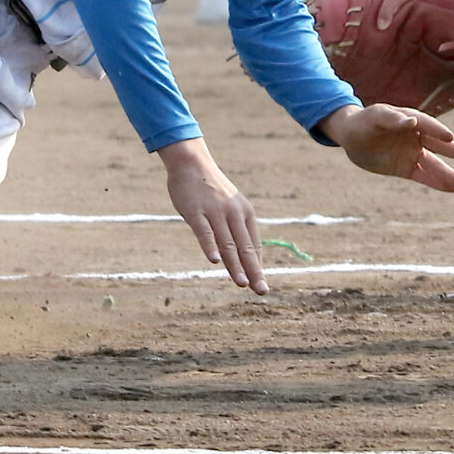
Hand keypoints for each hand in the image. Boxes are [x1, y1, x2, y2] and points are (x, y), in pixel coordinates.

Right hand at [157, 138, 267, 293]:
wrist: (192, 163)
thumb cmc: (210, 189)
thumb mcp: (229, 205)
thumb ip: (233, 227)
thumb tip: (239, 254)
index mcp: (245, 212)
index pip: (253, 244)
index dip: (257, 265)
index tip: (261, 284)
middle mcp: (234, 213)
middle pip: (244, 247)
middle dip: (254, 271)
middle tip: (261, 291)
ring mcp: (215, 212)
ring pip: (227, 244)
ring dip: (236, 265)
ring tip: (243, 283)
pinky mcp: (196, 212)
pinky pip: (204, 232)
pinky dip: (210, 247)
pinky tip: (214, 261)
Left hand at [319, 104, 453, 191]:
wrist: (352, 137)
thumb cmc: (364, 121)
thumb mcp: (376, 117)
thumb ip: (394, 119)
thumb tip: (412, 121)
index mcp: (411, 119)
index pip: (428, 125)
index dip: (438, 131)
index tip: (450, 138)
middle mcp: (417, 137)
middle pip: (438, 146)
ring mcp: (413, 153)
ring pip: (435, 165)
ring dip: (450, 174)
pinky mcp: (406, 168)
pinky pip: (424, 177)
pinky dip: (437, 183)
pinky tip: (452, 189)